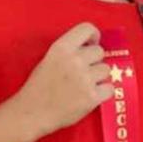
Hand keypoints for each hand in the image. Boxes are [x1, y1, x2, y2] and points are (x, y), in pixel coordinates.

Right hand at [12, 22, 112, 139]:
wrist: (32, 113)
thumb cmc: (38, 87)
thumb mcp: (48, 59)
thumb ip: (69, 50)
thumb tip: (91, 46)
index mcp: (61, 48)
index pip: (87, 28)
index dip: (93, 36)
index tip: (92, 44)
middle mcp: (75, 60)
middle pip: (100, 51)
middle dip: (94, 61)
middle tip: (83, 72)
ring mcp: (85, 79)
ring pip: (106, 69)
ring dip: (98, 77)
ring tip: (85, 85)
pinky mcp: (92, 97)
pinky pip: (110, 88)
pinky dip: (103, 92)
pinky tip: (91, 95)